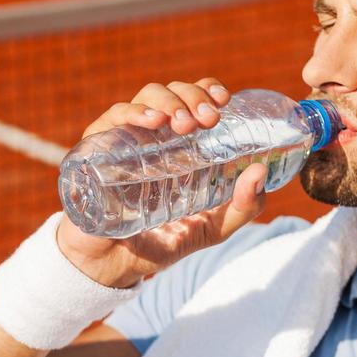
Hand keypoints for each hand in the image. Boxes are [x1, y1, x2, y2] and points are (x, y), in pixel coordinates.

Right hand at [57, 78, 268, 287]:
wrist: (113, 266)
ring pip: (146, 97)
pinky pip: (112, 117)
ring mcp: (123, 138)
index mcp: (177, 143)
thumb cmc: (158, 241)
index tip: (224, 100)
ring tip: (184, 124)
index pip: (193, 99)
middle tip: (208, 119)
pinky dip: (134, 113)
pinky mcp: (96, 148)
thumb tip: (260, 172)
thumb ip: (242, 208)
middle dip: (193, 96)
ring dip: (170, 102)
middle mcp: (151, 134)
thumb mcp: (210, 228)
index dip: (207, 90)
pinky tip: (153, 122)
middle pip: (173, 92)